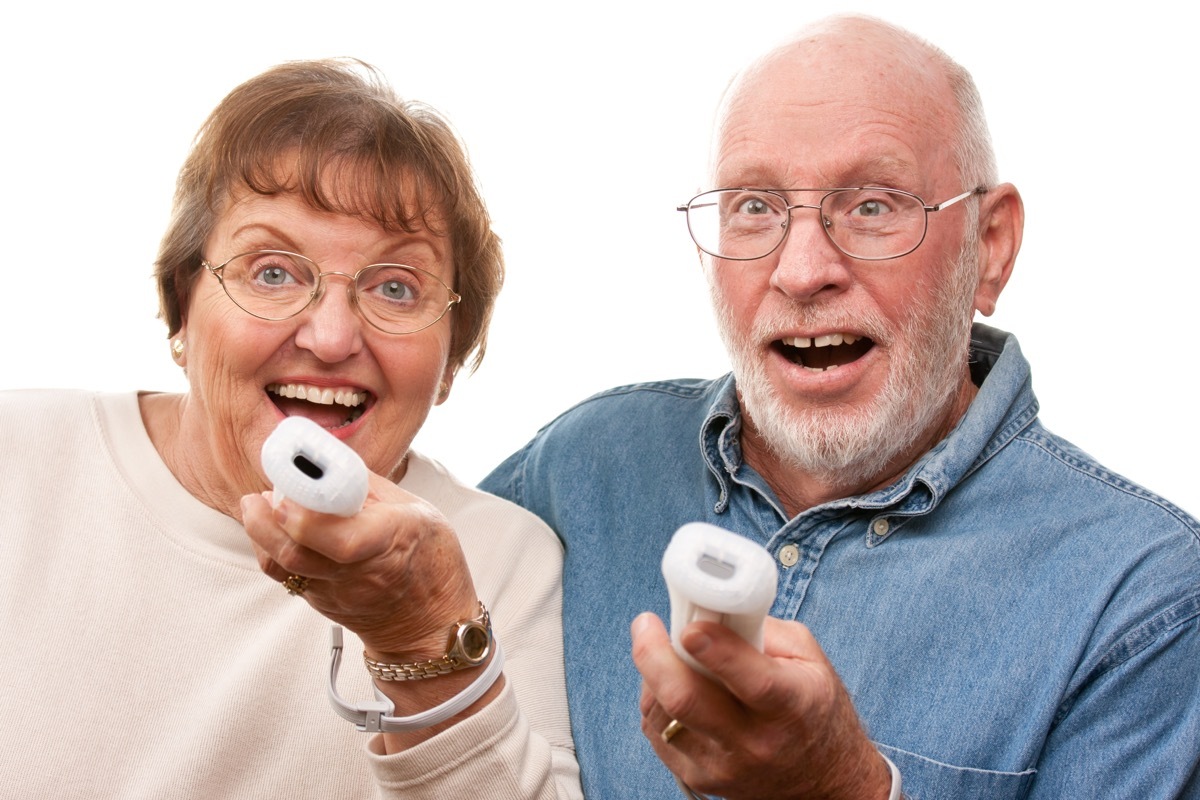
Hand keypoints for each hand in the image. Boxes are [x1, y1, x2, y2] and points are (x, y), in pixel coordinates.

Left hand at [240, 472, 478, 661]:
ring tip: (259, 506)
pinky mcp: (320, 603)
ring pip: (281, 568)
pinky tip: (274, 528)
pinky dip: (271, 548)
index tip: (285, 490)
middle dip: (264, 521)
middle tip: (258, 495)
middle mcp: (359, 573)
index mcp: (391, 541)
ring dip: (261, 533)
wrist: (432, 620)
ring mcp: (337, 593)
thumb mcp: (415, 509)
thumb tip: (324, 461)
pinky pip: (284, 576)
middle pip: (296, 554)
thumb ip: (365, 486)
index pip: (341, 540)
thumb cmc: (430, 558)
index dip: (306, 518)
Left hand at [631, 613, 891, 799]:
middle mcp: (756, 741)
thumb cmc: (812, 706)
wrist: (821, 778)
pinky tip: (669, 684)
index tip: (691, 626)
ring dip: (652, 675)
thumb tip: (710, 607)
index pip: (751, 681)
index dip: (716, 650)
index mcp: (792, 705)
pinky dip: (654, 701)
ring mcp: (724, 765)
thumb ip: (761, 628)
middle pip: (686, 699)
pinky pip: (657, 732)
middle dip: (654, 655)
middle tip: (646, 624)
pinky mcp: (699, 778)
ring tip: (664, 654)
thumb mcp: (807, 658)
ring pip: (662, 714)